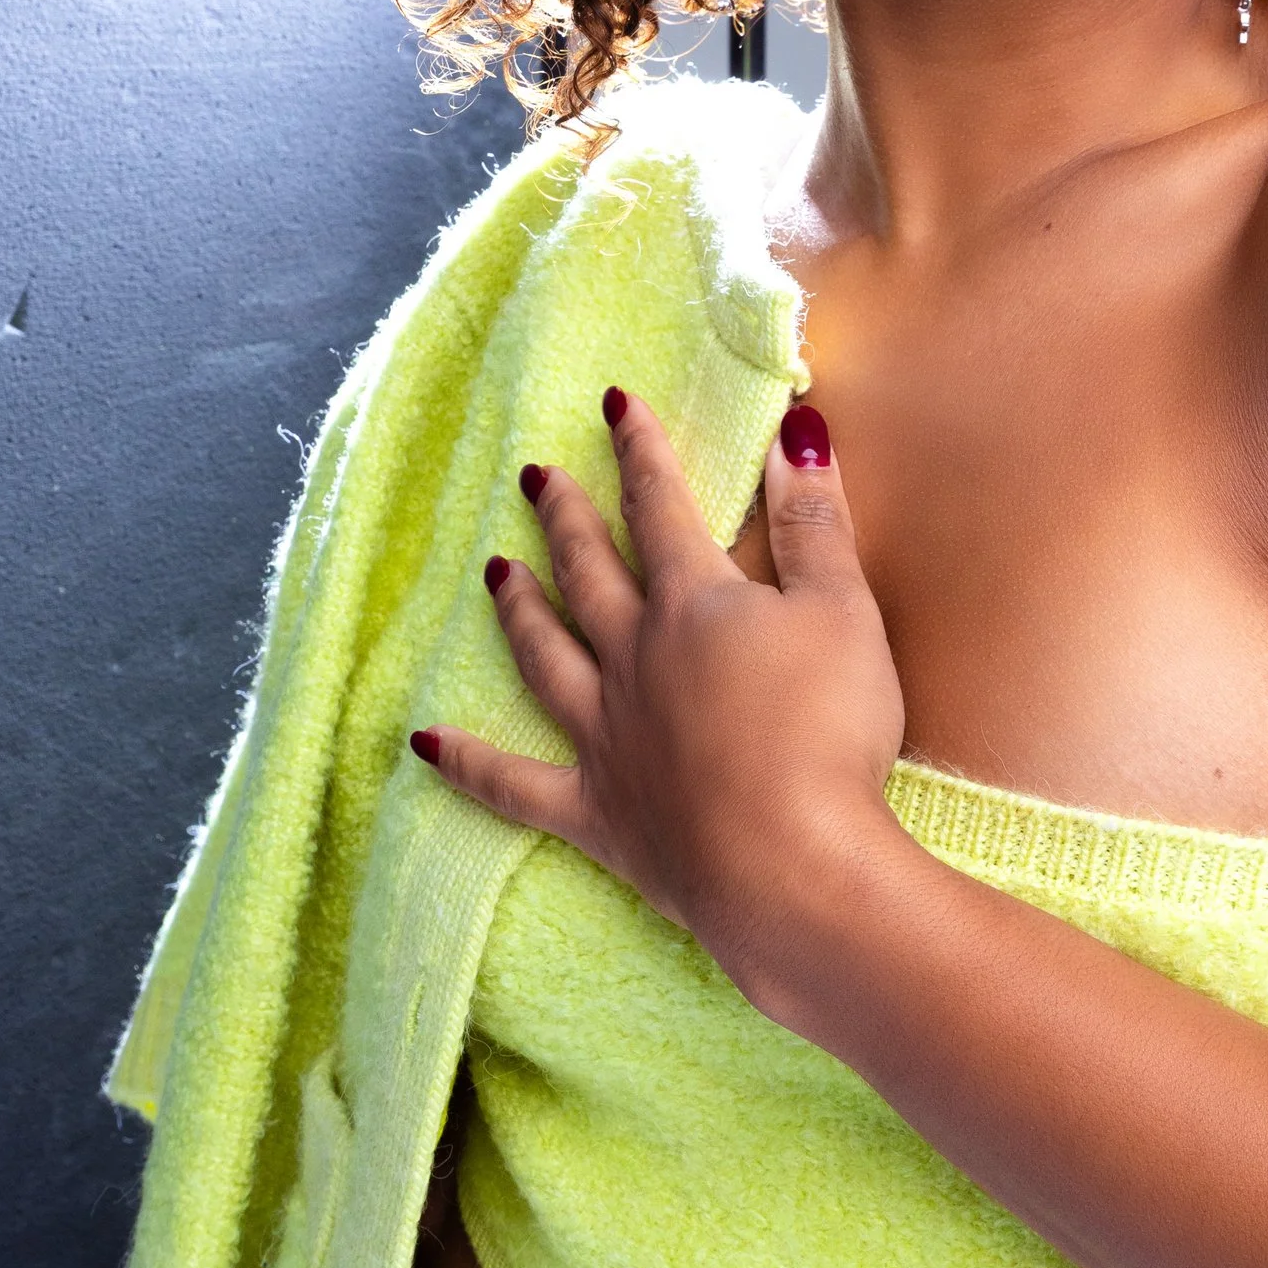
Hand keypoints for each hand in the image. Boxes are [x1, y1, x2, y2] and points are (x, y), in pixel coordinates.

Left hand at [411, 392, 907, 991]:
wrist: (793, 863)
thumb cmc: (829, 733)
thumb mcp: (843, 611)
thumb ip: (814, 523)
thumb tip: (797, 431)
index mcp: (694, 604)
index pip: (661, 508)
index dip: (641, 452)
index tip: (615, 405)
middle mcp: (633, 658)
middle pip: (589, 574)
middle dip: (563, 519)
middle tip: (532, 477)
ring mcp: (605, 736)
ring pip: (545, 658)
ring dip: (519, 612)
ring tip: (494, 575)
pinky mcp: (596, 812)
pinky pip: (514, 785)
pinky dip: (467, 764)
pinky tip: (424, 744)